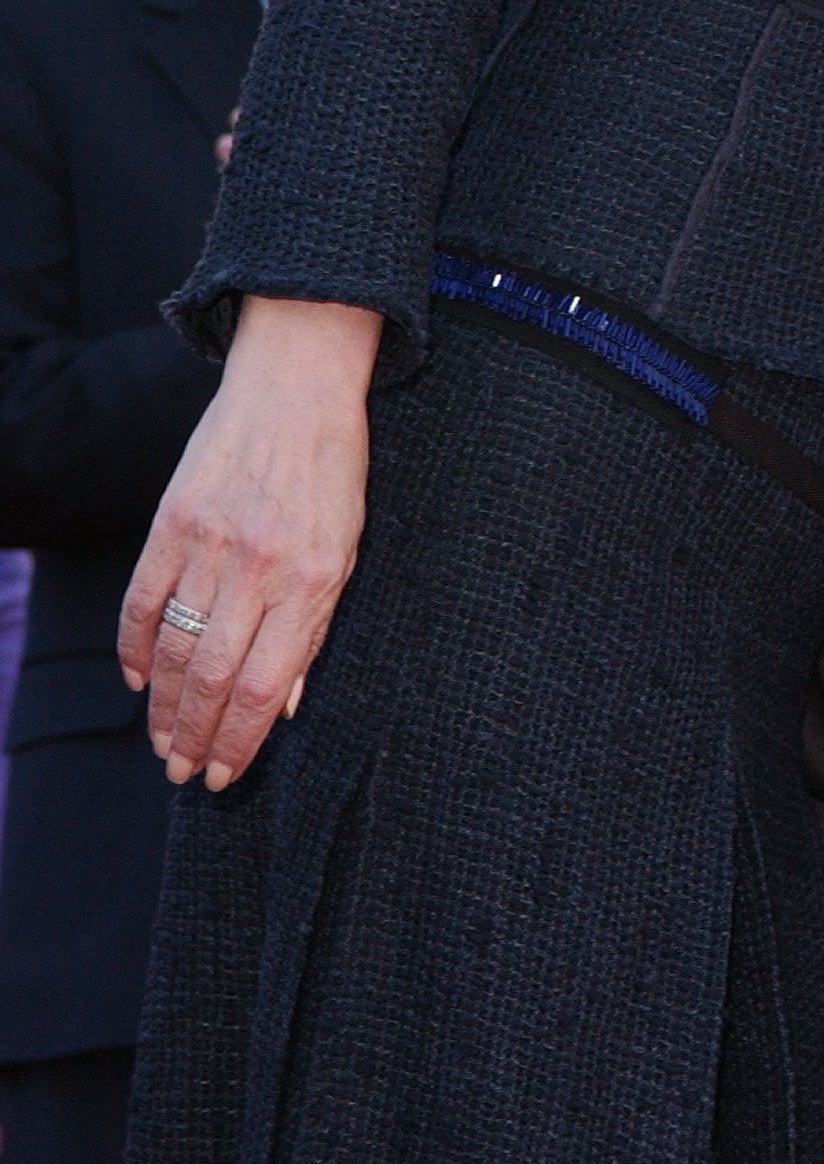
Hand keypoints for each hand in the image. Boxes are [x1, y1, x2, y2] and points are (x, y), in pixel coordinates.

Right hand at [119, 297, 379, 788]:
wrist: (296, 386)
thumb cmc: (332, 472)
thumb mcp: (347, 548)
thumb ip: (315, 627)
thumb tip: (285, 706)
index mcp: (312, 579)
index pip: (266, 687)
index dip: (240, 742)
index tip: (222, 776)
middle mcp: (258, 568)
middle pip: (214, 679)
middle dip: (195, 738)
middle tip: (182, 772)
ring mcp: (210, 545)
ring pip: (174, 649)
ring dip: (164, 708)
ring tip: (163, 744)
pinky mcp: (172, 522)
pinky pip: (143, 601)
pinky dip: (136, 648)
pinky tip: (140, 681)